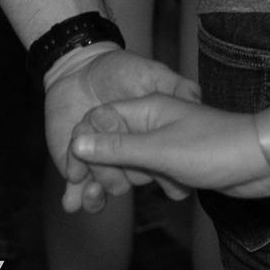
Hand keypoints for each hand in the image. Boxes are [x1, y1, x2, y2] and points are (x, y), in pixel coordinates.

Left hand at [43, 50, 202, 212]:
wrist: (79, 67)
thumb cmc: (121, 69)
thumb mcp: (152, 74)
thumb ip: (175, 85)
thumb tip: (197, 96)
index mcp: (152, 137)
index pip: (158, 163)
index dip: (153, 168)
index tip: (142, 156)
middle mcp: (131, 154)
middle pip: (129, 179)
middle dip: (114, 174)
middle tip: (101, 157)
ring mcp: (103, 162)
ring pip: (106, 189)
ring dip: (98, 194)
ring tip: (91, 187)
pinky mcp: (77, 165)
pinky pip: (78, 192)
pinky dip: (76, 199)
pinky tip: (72, 202)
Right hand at [70, 94, 269, 201]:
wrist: (262, 161)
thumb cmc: (214, 149)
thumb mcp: (159, 151)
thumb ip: (117, 148)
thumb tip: (79, 143)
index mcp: (144, 108)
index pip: (98, 121)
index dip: (82, 147)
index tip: (74, 176)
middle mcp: (153, 120)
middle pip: (112, 142)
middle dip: (106, 169)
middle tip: (104, 195)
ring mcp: (167, 138)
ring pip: (134, 160)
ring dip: (136, 179)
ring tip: (147, 190)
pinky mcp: (181, 157)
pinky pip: (156, 170)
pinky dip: (160, 182)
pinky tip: (178, 192)